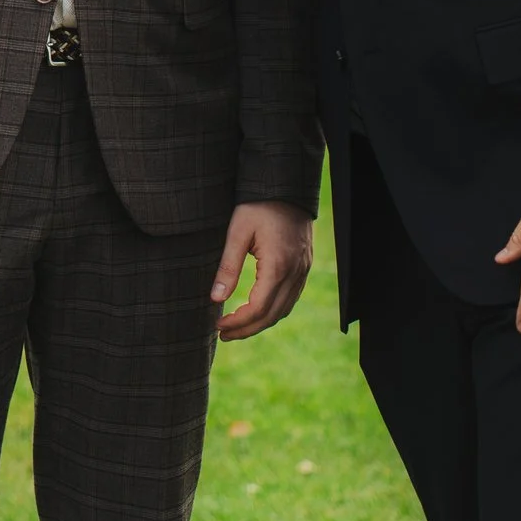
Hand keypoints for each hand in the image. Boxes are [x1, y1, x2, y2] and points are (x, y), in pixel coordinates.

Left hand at [212, 201, 311, 339]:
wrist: (286, 185)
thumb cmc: (258, 205)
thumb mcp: (237, 232)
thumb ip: (228, 267)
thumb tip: (215, 299)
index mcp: (278, 266)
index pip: (258, 308)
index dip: (238, 323)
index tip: (218, 326)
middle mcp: (295, 273)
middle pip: (272, 315)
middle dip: (247, 329)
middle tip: (223, 335)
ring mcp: (303, 270)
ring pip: (284, 310)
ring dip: (261, 323)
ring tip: (237, 327)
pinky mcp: (304, 266)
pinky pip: (291, 298)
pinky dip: (274, 311)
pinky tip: (257, 311)